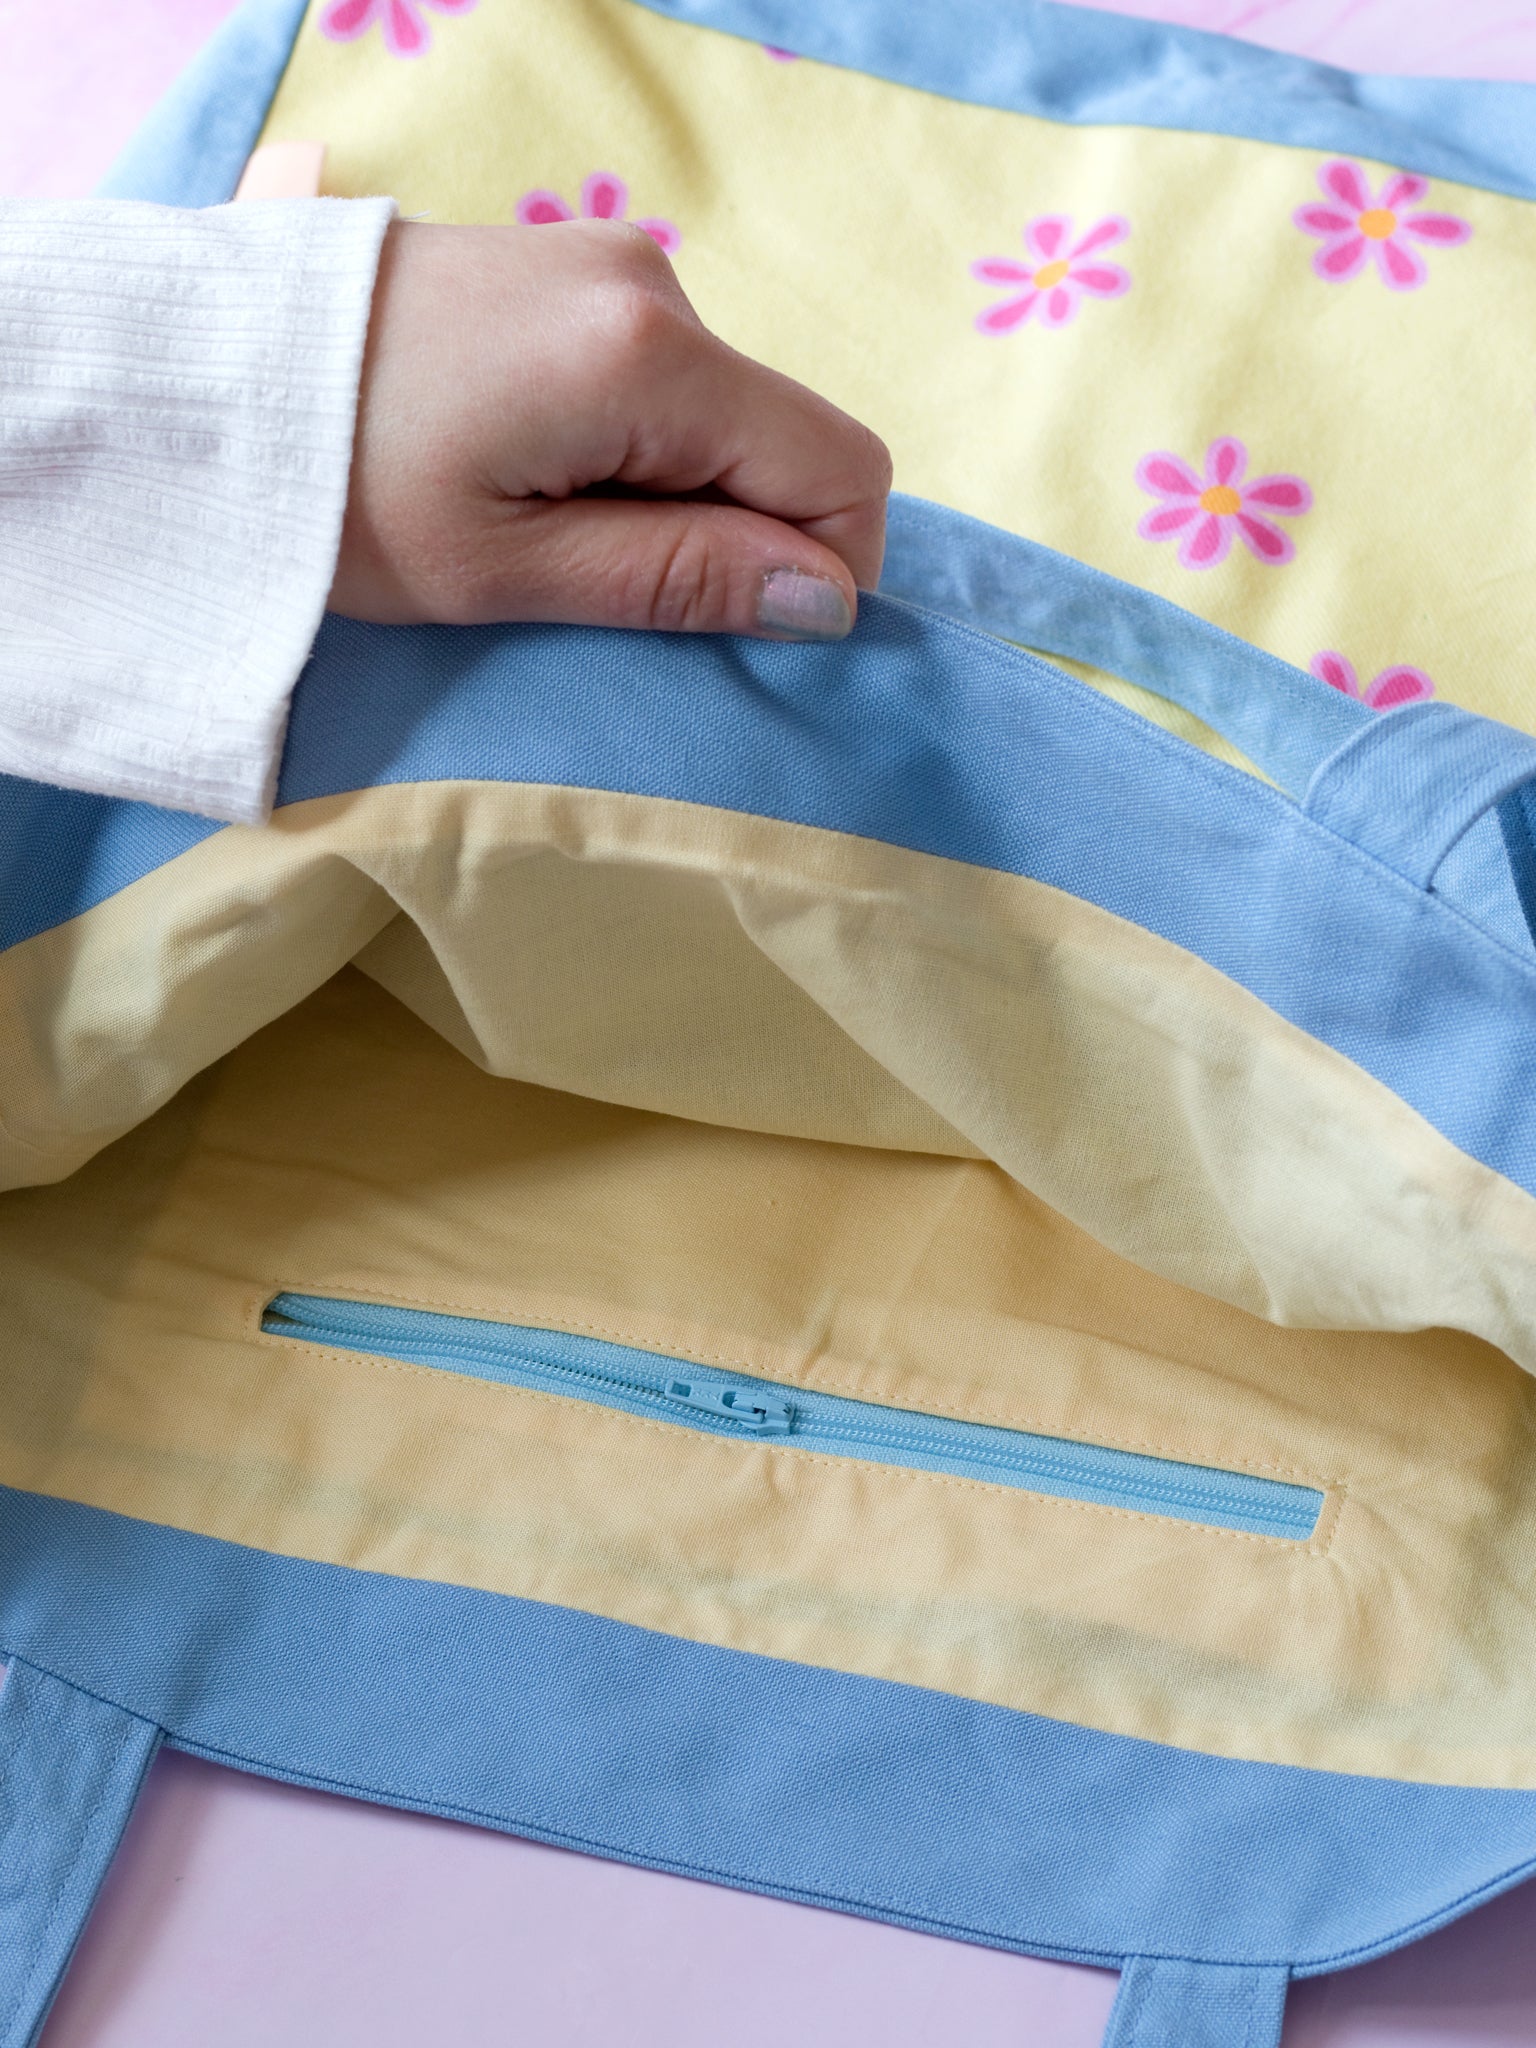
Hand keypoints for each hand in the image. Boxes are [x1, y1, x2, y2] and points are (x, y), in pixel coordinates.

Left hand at [329, 219, 891, 640]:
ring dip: (670, 492)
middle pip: (784, 441)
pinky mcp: (574, 268)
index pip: (842, 471)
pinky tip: (527, 466)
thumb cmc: (338, 493)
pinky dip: (629, 446)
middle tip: (590, 576)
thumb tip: (826, 600)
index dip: (819, 572)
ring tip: (536, 518)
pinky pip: (663, 380)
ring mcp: (613, 264)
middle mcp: (652, 285)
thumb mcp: (508, 571)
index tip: (724, 629)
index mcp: (648, 357)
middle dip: (728, 532)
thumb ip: (679, 578)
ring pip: (723, 417)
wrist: (204, 378)